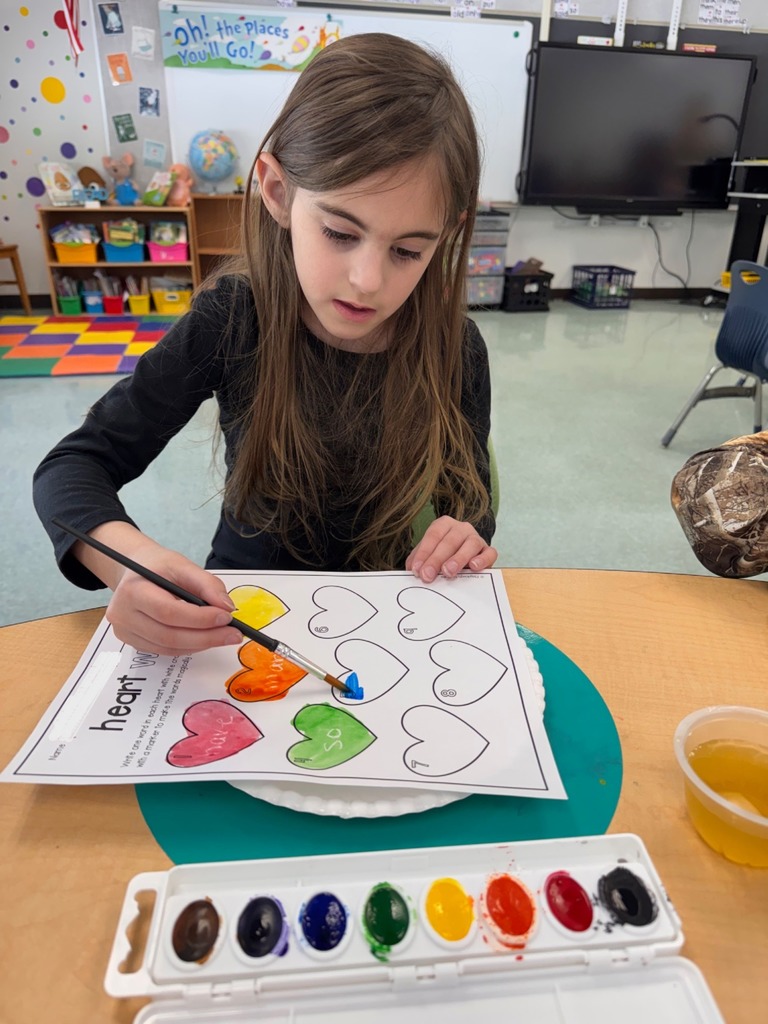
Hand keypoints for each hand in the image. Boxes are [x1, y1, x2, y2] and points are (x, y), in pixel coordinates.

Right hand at [81, 524, 242, 655]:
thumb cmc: (157, 566)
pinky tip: (205, 637)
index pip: (169, 612)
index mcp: (133, 591)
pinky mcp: (133, 642)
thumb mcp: (182, 564)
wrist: (136, 571)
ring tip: (224, 635)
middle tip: (233, 634)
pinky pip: (165, 651)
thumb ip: (206, 584)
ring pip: (169, 648)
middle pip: (169, 636)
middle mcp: (123, 615)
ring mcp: (126, 632)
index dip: (200, 618)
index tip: (226, 617)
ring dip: (201, 644)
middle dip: (206, 637)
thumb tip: (226, 607)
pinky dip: (189, 647)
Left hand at [405, 516, 497, 582]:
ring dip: (458, 558)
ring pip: (470, 544)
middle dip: (436, 559)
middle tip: (428, 575)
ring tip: (448, 571)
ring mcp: (476, 538)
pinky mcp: (488, 551)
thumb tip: (412, 570)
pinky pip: (489, 553)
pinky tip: (473, 567)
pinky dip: (482, 559)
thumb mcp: (427, 554)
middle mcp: (461, 528)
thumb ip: (418, 560)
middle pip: (449, 541)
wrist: (464, 558)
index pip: (433, 536)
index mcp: (443, 524)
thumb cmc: (442, 556)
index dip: (424, 553)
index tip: (416, 570)